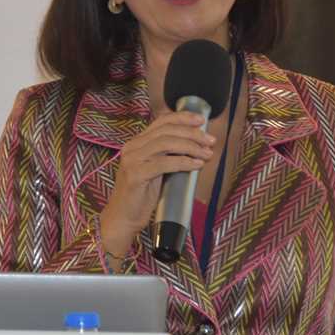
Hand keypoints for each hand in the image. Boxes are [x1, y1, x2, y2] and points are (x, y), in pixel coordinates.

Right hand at [98, 111, 215, 257]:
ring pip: (166, 143)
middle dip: (192, 133)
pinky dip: (183, 162)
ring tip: (207, 153)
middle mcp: (132, 147)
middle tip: (210, 141)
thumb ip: (168, 155)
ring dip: (191, 146)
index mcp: (137, 142)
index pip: (161, 121)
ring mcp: (132, 160)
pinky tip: (196, 165)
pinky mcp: (136, 175)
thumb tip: (197, 145)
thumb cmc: (142, 195)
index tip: (201, 120)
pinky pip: (164, 163)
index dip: (182, 117)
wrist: (123, 218)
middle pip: (166, 130)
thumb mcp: (155, 169)